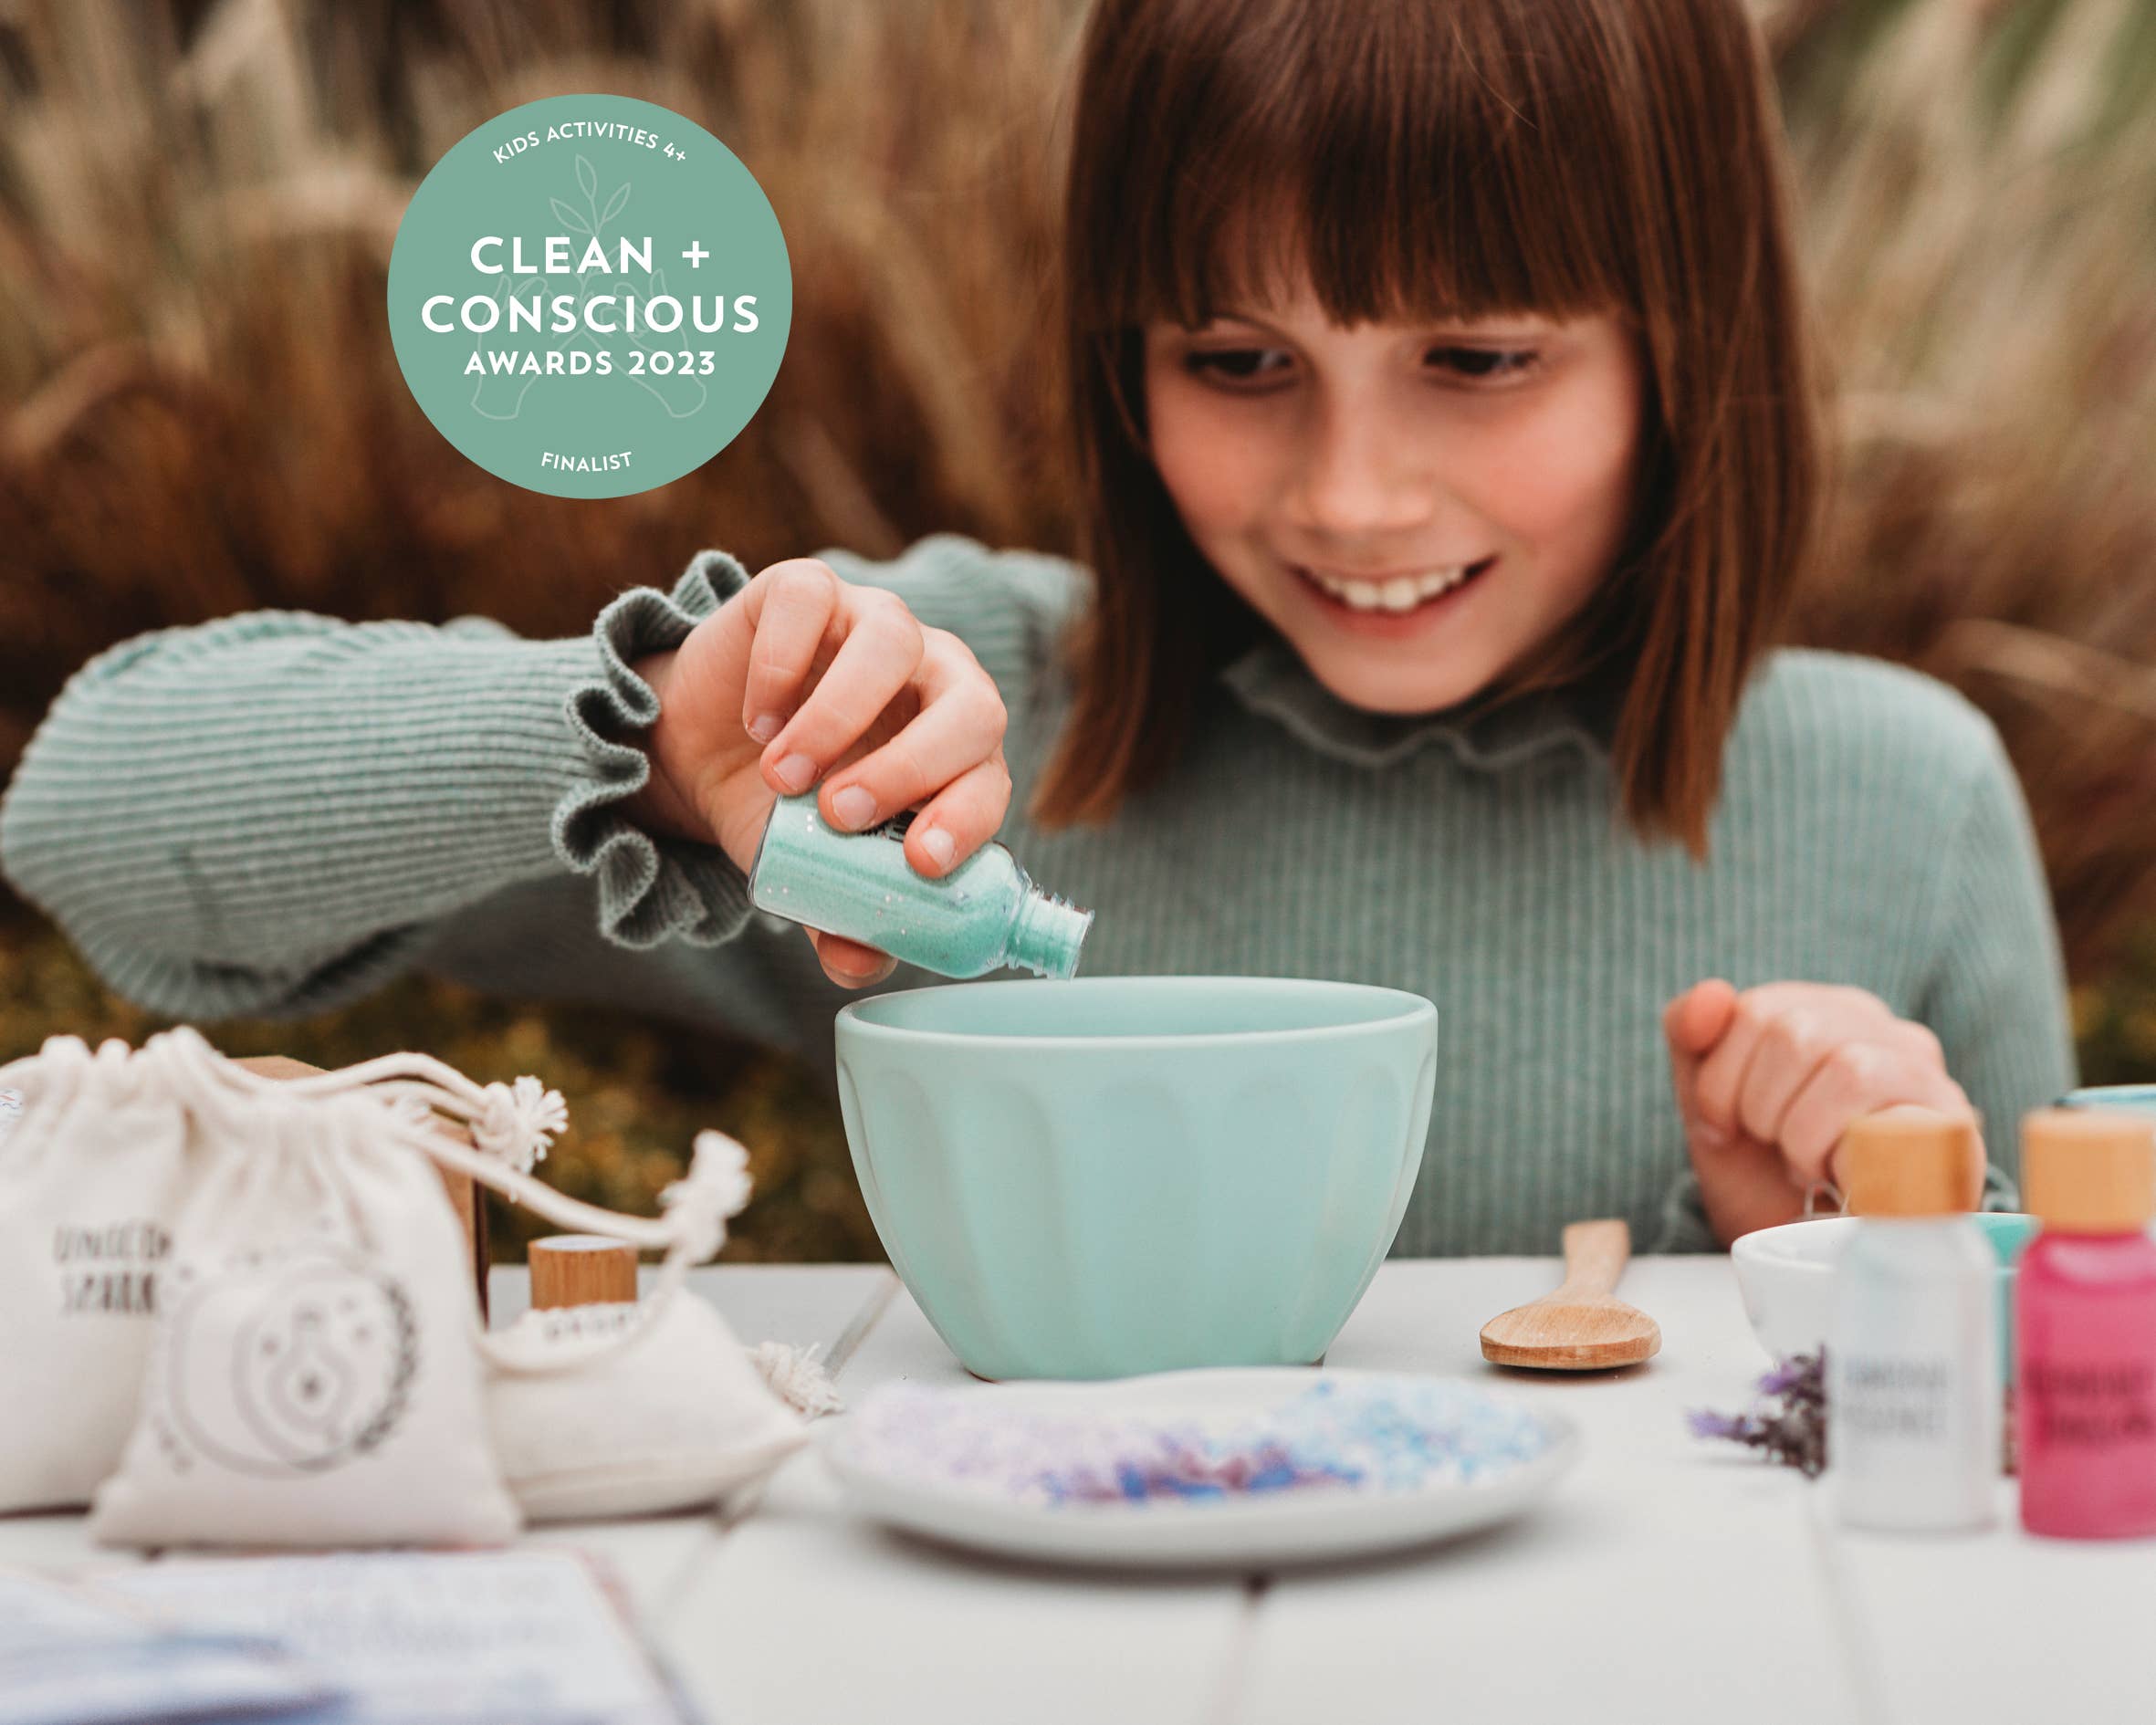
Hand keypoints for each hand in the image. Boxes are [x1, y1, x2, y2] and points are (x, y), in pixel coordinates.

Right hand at [626, 558, 1011, 988]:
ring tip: (784, 778)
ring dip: (840, 717)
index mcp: (955, 749)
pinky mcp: (807, 590)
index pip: (991, 775)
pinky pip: (813, 599)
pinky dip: (784, 663)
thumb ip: (842, 914)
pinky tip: (756, 720)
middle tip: (842, 815)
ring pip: (893, 642)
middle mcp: (931, 678)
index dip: (968, 816)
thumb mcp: (809, 871)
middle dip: (914, 766)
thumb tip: (861, 961)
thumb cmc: (779, 808)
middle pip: (971, 704)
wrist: (698, 748)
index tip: (920, 860)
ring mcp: (873, 624)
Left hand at [1662, 980, 1977, 1246]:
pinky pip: (1894, 1121)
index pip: (1759, 1011)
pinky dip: (1844, 1156)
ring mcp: (1927, 1079)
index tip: (1723, 1125)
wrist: (1815, 1250)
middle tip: (1772, 1148)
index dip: (1721, 1079)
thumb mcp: (1710, 1100)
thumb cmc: (1765, 1168)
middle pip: (1797, 1035)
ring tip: (1805, 1162)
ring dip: (1803, 1134)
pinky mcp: (1953, 1131)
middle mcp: (1885, 1032)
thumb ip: (1691, 1035)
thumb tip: (1713, 994)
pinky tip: (1837, 1177)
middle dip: (1760, 1108)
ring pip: (1849, 1069)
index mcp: (1828, 1011)